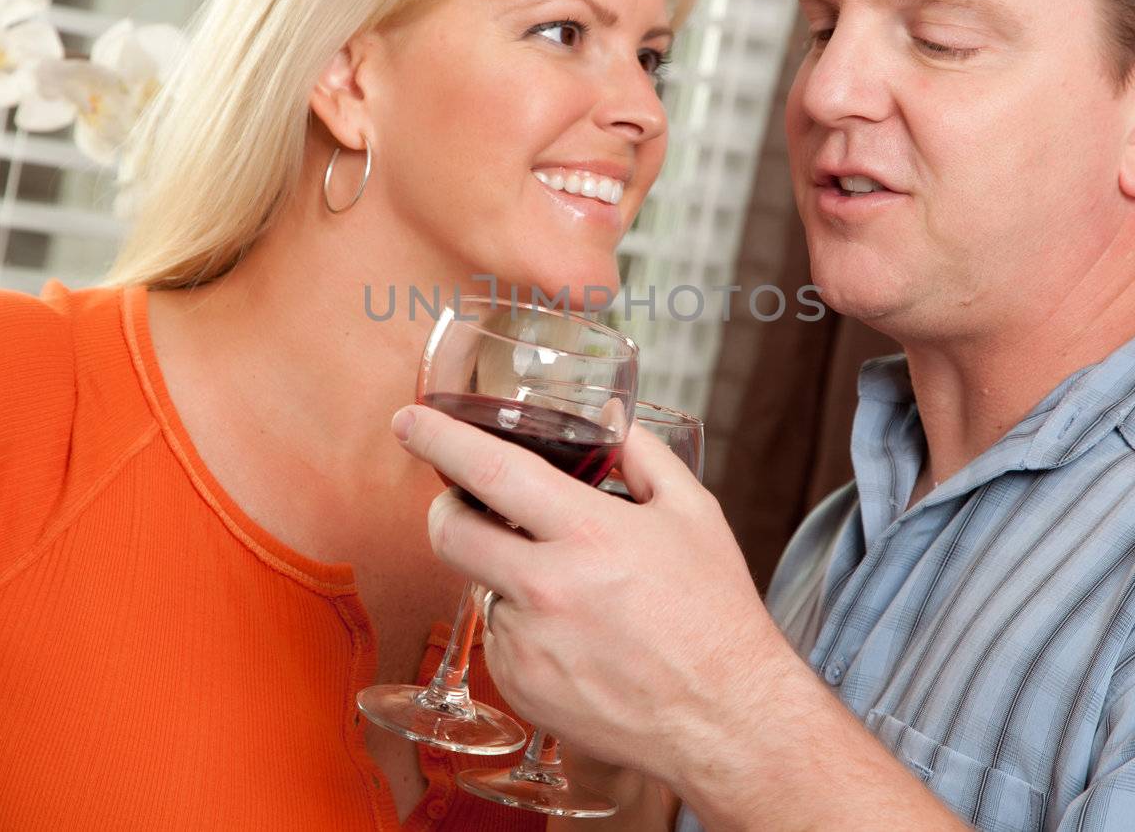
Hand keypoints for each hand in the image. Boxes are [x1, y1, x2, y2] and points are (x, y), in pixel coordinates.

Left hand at [391, 404, 797, 782]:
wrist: (726, 719)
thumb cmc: (715, 614)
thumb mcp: (694, 514)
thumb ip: (643, 454)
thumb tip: (608, 414)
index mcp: (589, 533)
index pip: (490, 471)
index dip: (439, 439)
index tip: (408, 420)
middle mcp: (547, 589)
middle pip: (448, 532)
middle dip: (446, 507)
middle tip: (467, 503)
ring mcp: (527, 644)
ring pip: (480, 585)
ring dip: (504, 573)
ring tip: (570, 590)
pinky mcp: (520, 687)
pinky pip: (499, 637)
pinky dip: (522, 625)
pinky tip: (574, 634)